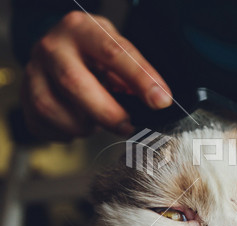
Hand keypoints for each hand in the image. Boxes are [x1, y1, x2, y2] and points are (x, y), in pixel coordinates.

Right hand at [22, 11, 171, 140]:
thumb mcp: (116, 50)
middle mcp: (52, 47)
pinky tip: (77, 124)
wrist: (58, 49)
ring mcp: (33, 71)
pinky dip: (65, 132)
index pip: (113, 52)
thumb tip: (156, 100)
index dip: (140, 79)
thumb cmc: (94, 53)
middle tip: (127, 125)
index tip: (161, 101)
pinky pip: (42, 124)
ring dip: (82, 125)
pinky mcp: (24, 95)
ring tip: (96, 122)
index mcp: (82, 30)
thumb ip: (133, 73)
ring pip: (52, 108)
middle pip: (74, 83)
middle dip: (106, 112)